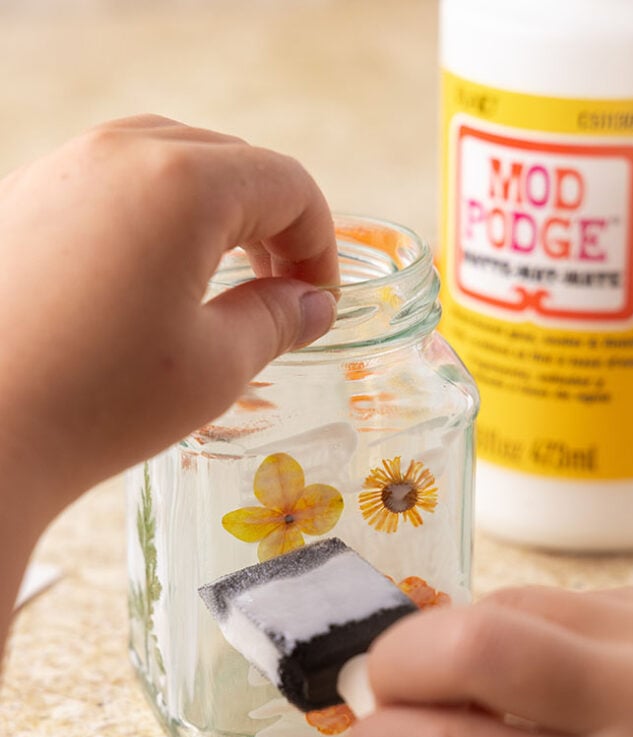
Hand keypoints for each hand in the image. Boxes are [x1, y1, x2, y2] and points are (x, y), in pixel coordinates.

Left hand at [0, 115, 337, 524]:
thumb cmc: (98, 404)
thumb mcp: (214, 367)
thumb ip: (276, 320)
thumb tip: (311, 304)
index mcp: (183, 185)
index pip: (287, 185)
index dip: (320, 242)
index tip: (318, 299)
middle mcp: (119, 153)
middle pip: (230, 162)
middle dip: (271, 223)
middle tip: (278, 290)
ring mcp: (61, 167)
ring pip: (168, 161)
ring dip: (214, 211)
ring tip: (220, 277)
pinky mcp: (22, 196)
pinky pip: (111, 180)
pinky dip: (153, 212)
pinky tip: (150, 274)